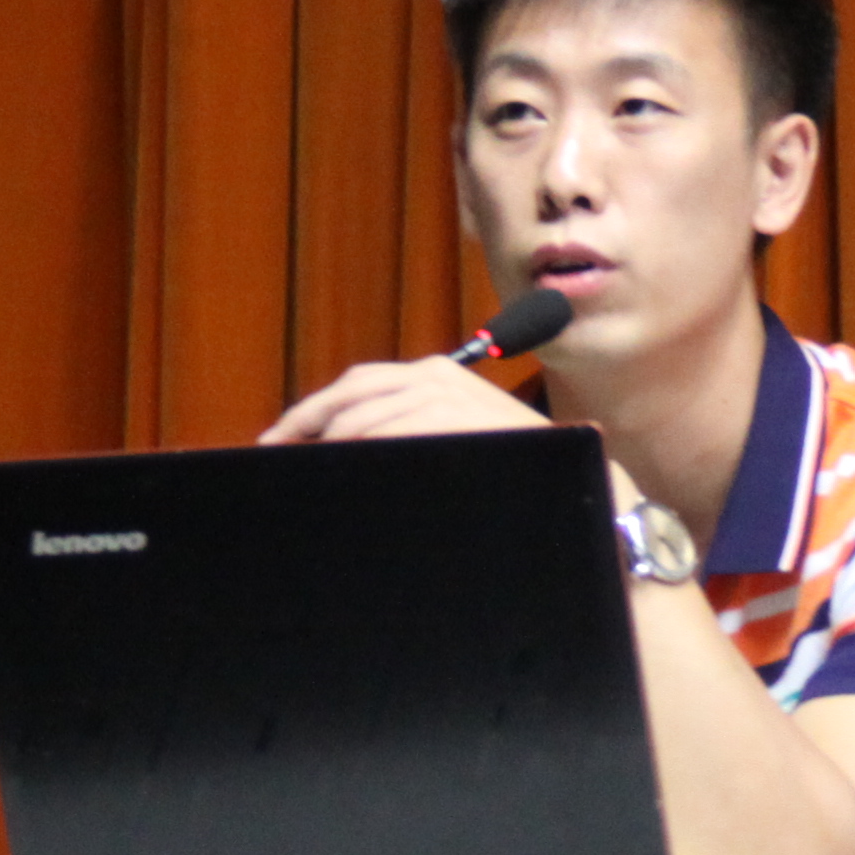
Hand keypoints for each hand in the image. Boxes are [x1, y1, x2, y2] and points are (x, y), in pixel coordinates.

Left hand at [260, 354, 548, 447]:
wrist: (580, 481)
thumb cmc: (520, 466)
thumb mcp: (464, 434)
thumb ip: (418, 429)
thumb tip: (351, 444)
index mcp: (437, 374)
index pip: (357, 384)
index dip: (312, 410)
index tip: (279, 438)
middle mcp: (437, 376)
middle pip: (350, 392)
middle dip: (306, 421)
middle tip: (274, 449)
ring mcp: (446, 397)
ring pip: (363, 416)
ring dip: (330, 442)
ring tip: (308, 469)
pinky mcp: (454, 419)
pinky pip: (390, 434)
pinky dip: (361, 449)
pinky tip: (346, 469)